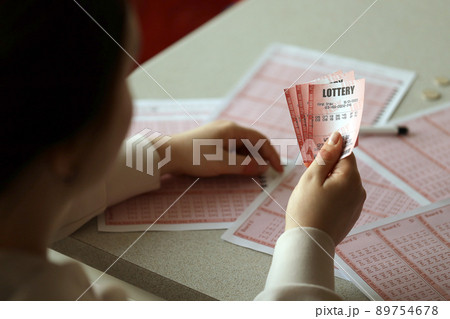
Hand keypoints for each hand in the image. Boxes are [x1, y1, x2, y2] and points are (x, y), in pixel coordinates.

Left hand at [157, 120, 282, 176]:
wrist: (167, 153)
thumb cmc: (193, 156)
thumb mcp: (221, 164)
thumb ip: (243, 165)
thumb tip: (263, 168)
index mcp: (232, 129)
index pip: (260, 139)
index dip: (271, 154)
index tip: (278, 168)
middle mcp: (228, 127)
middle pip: (252, 141)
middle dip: (263, 156)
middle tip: (269, 171)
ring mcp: (219, 133)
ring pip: (242, 144)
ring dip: (251, 157)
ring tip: (255, 172)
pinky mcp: (213, 139)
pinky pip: (232, 146)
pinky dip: (240, 156)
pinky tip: (240, 166)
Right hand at [285, 132, 365, 245]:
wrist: (309, 245)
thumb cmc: (306, 211)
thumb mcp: (311, 178)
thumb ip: (325, 156)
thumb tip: (337, 138)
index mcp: (351, 178)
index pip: (345, 152)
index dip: (332, 148)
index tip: (319, 148)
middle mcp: (359, 190)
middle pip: (344, 168)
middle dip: (328, 167)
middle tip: (309, 175)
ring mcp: (357, 204)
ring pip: (343, 182)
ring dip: (329, 181)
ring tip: (312, 193)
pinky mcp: (352, 215)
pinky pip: (343, 196)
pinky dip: (332, 195)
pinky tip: (318, 204)